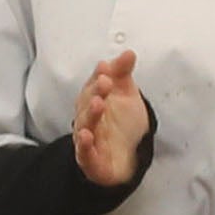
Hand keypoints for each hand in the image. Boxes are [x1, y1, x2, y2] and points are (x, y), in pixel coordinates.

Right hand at [67, 52, 149, 187]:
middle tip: (105, 82)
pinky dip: (84, 146)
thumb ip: (123, 74)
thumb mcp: (126, 95)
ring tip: (99, 104)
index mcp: (95, 101)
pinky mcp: (92, 161)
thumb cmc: (123, 125)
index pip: (93, 86)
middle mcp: (89, 119)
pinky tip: (87, 136)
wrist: (130, 157)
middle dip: (95, 92)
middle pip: (87, 104)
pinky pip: (84, 153)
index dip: (99, 77)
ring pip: (85, 125)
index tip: (106, 69)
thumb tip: (129, 53)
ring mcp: (90, 139)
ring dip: (90, 114)